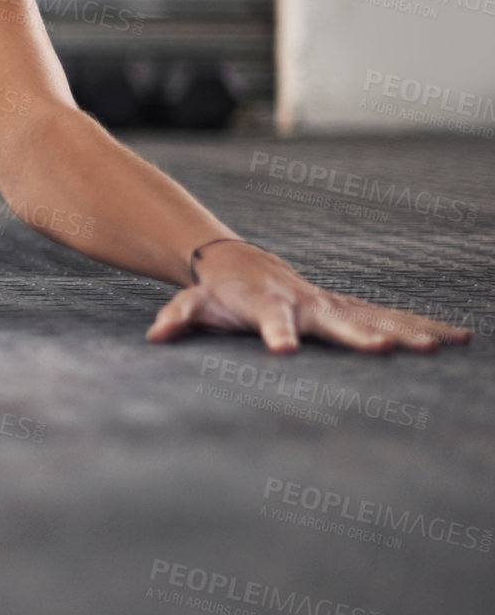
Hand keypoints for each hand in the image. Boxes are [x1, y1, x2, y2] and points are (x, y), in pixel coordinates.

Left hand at [144, 241, 474, 353]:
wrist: (237, 263)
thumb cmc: (214, 291)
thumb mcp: (190, 304)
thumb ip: (176, 318)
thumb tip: (155, 336)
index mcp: (267, 304)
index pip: (271, 319)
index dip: (277, 333)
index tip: (285, 351)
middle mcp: (306, 301)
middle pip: (335, 320)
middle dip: (362, 335)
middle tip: (388, 351)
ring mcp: (331, 303)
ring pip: (374, 316)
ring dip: (408, 331)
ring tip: (443, 347)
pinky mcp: (349, 307)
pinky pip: (390, 316)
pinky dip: (423, 325)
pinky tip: (460, 338)